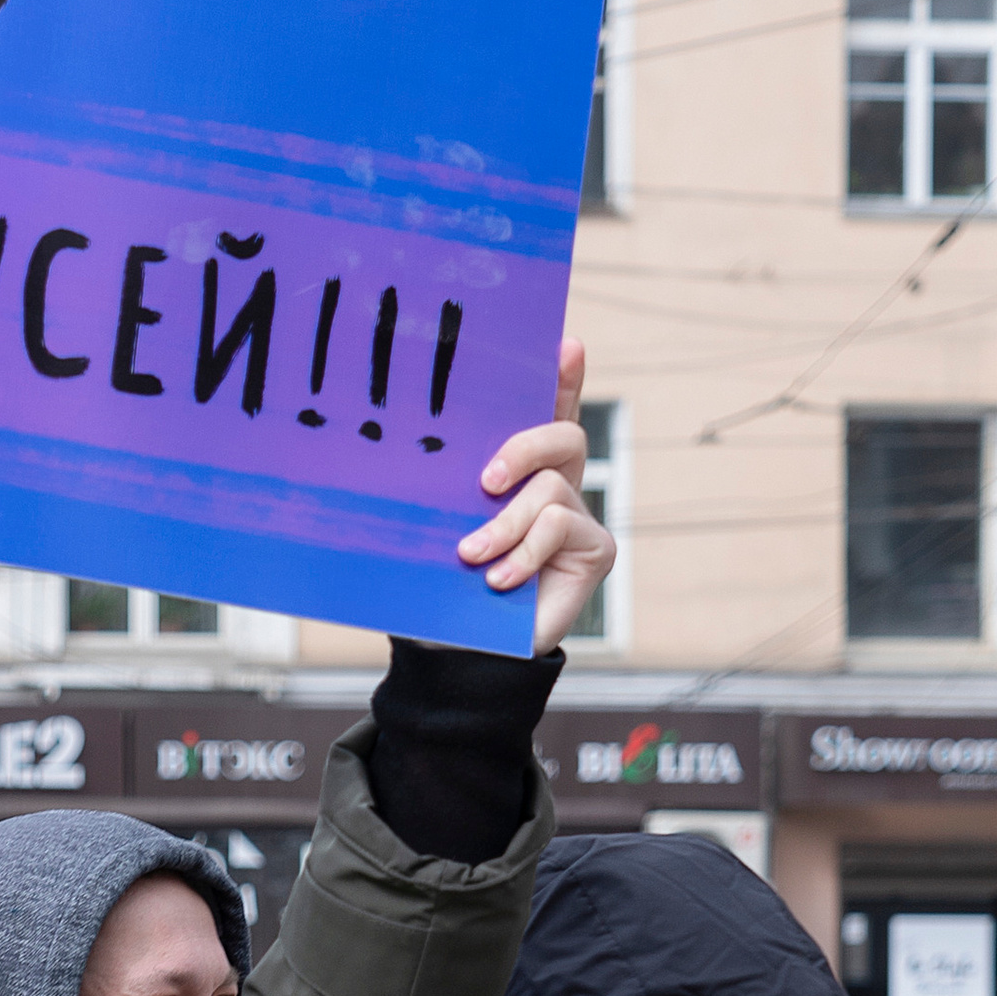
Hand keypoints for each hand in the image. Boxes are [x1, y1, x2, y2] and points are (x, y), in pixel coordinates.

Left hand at [457, 335, 610, 651]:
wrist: (465, 653)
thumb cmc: (445, 584)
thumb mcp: (437, 526)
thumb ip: (444, 490)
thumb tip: (403, 444)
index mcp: (520, 472)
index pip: (546, 413)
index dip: (560, 377)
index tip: (564, 342)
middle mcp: (558, 487)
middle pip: (564, 436)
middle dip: (524, 446)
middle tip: (485, 479)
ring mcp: (578, 518)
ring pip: (552, 487)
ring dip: (506, 523)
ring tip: (472, 555)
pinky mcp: (594, 551)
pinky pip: (561, 527)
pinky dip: (524, 552)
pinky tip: (499, 579)